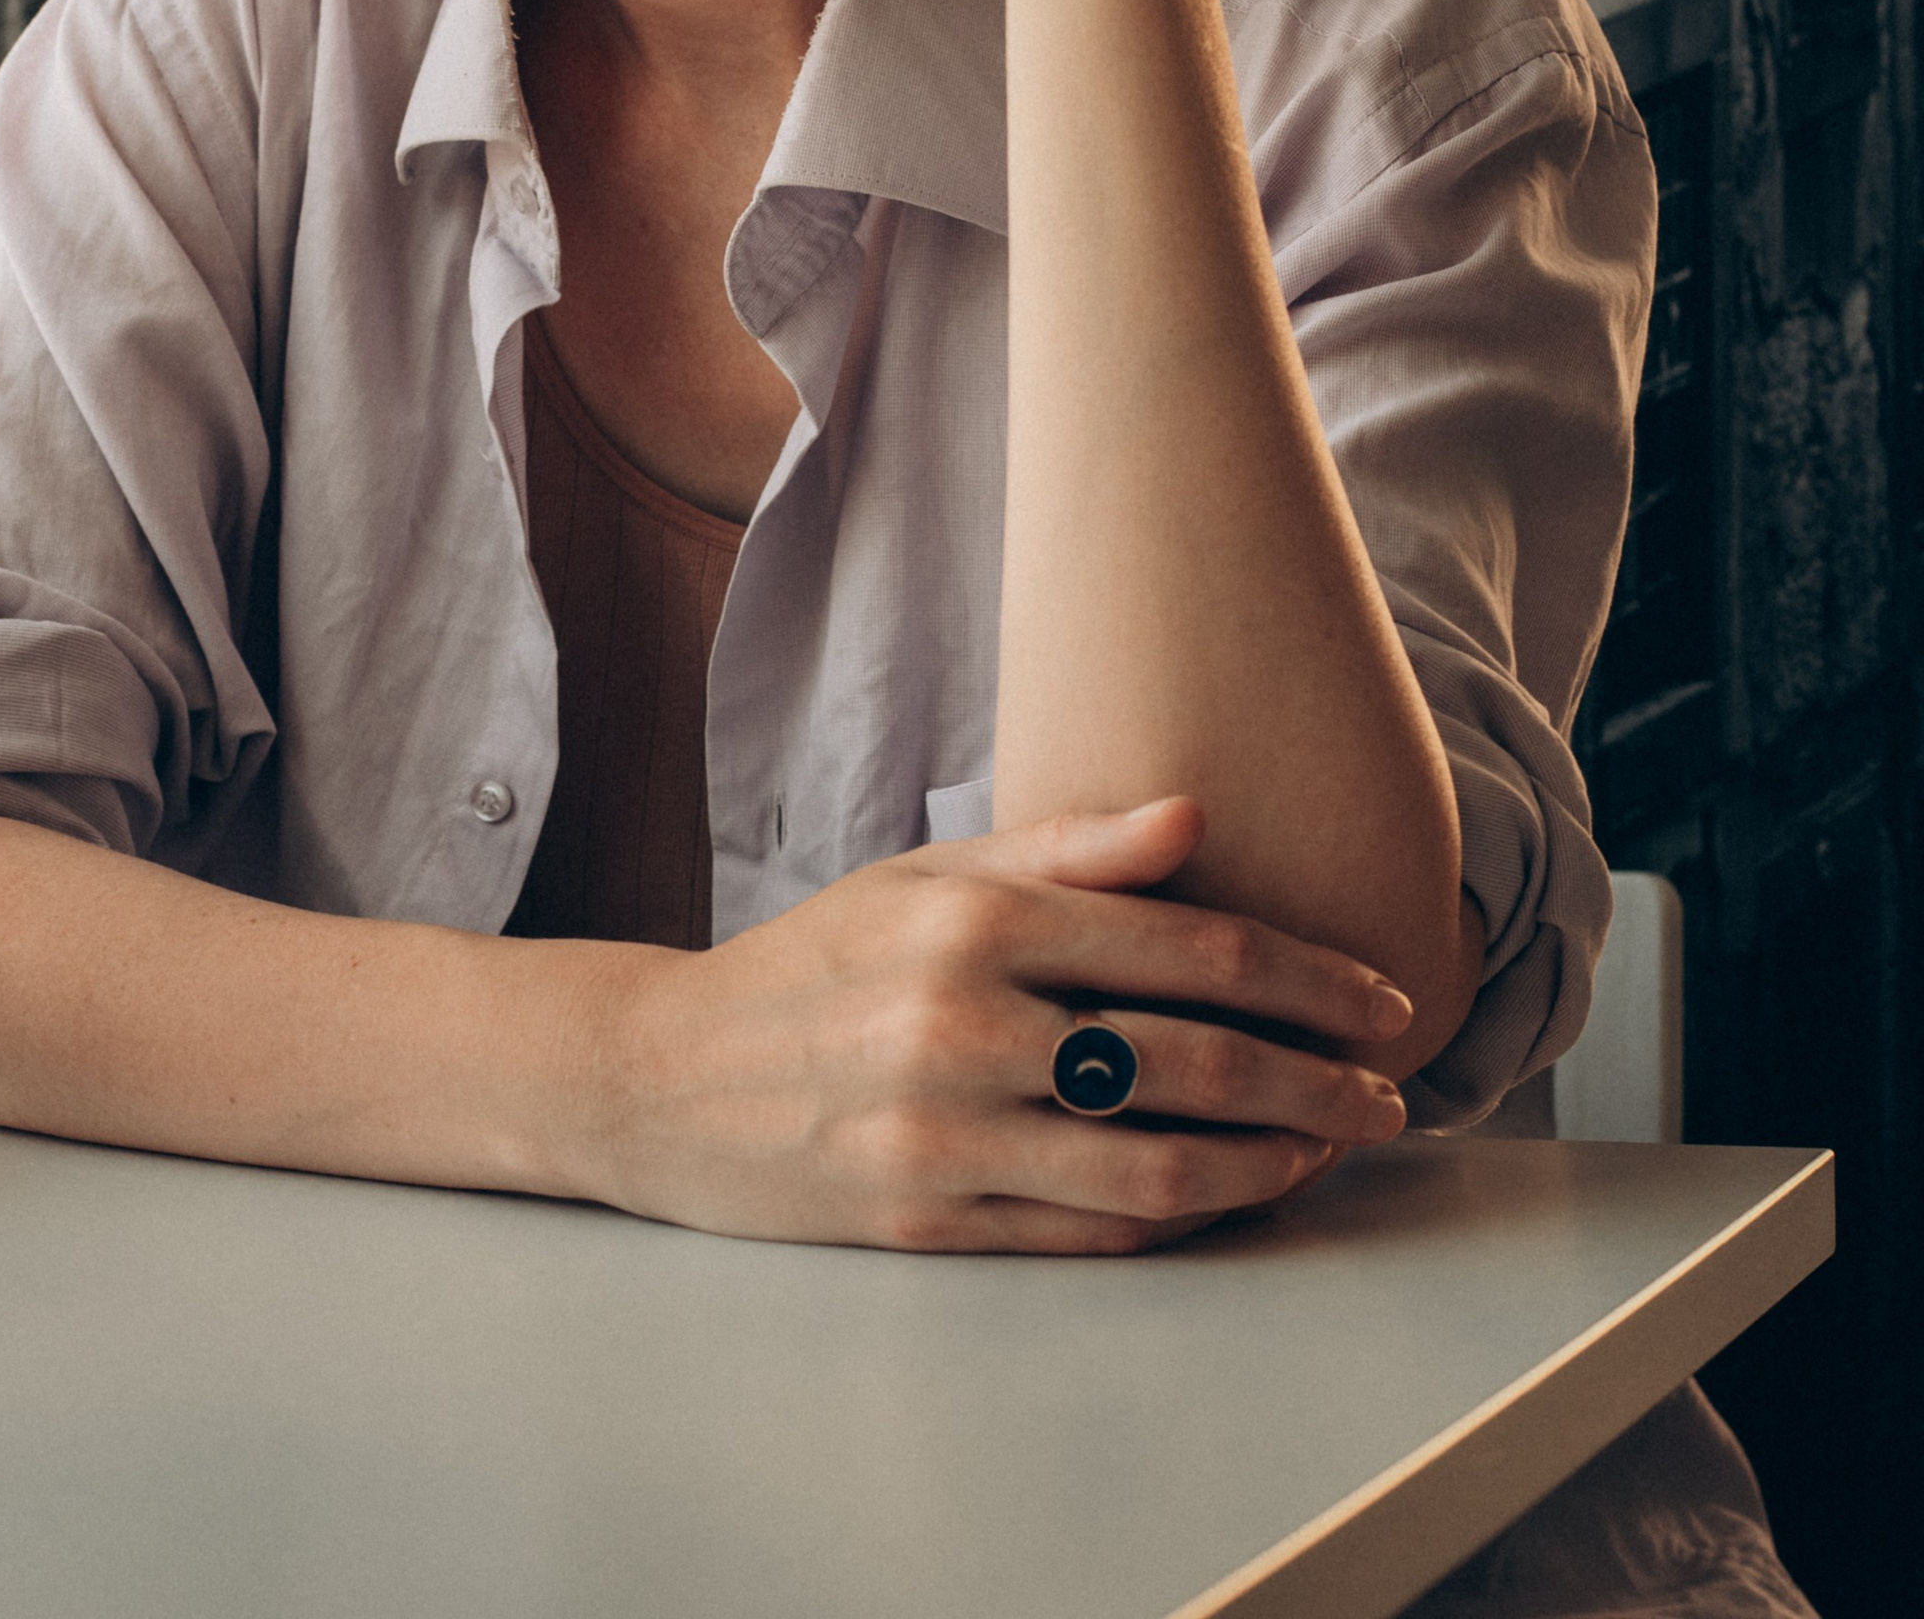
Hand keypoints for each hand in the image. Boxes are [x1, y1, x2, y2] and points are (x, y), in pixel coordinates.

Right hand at [580, 799, 1413, 1254]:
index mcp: (971, 919)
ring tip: (1327, 1151)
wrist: (664, 1077)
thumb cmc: (813, 966)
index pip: (1185, 945)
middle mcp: (964, 1024)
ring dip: (1273, 1164)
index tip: (1377, 999)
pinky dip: (1186, 1220)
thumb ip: (1064, 850)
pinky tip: (1234, 1196)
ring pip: (1160, 1167)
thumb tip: (1195, 817)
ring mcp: (948, 1136)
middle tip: (1387, 1092)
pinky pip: (1095, 1234)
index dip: (1304, 976)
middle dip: (1317, 1079)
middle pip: (1193, 1060)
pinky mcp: (933, 1226)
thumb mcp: (923, 875)